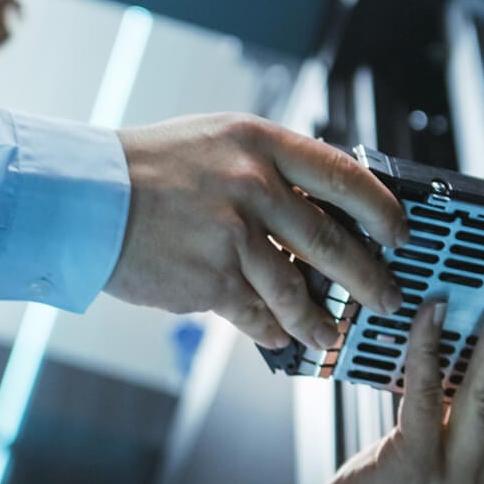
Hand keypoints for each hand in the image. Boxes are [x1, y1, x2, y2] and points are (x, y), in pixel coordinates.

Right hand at [106, 114, 408, 348]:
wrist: (83, 196)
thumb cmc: (150, 168)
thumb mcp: (219, 144)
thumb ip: (271, 170)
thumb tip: (321, 210)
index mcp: (261, 145)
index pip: (344, 176)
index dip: (381, 210)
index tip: (400, 235)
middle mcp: (254, 186)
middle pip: (332, 241)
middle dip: (369, 279)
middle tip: (388, 299)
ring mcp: (233, 234)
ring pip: (297, 290)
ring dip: (320, 320)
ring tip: (332, 335)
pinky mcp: (210, 279)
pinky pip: (256, 315)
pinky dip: (272, 331)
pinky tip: (279, 339)